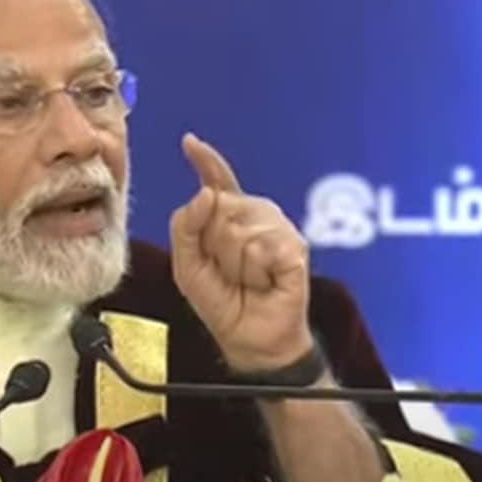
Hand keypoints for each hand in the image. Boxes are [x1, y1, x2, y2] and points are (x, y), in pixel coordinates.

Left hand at [169, 133, 313, 371]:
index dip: (205, 160)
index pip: (216, 181)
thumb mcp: (187, 266)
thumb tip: (206, 193)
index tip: (189, 142)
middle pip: (221, 206)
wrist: (249, 339)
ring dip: (235, 261)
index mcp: (227, 217)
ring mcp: (277, 229)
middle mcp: (254, 216)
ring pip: (240, 226)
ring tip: (247, 278)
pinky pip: (262, 245)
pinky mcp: (295, 248)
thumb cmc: (221, 303)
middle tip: (227, 271)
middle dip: (214, 244)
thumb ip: (186, 226)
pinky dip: (256, 269)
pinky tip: (265, 280)